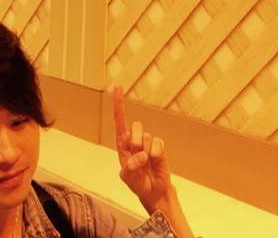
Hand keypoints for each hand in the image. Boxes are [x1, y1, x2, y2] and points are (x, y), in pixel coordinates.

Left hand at [113, 85, 172, 212]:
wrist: (153, 191)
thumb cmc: (137, 182)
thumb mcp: (128, 178)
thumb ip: (130, 167)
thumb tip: (140, 155)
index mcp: (122, 143)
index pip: (120, 119)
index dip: (119, 102)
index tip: (118, 86)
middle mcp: (134, 139)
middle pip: (136, 127)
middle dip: (136, 143)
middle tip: (138, 158)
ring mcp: (147, 142)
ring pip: (147, 137)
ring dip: (146, 152)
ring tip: (146, 163)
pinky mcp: (159, 146)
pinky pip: (158, 144)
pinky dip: (156, 155)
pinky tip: (155, 162)